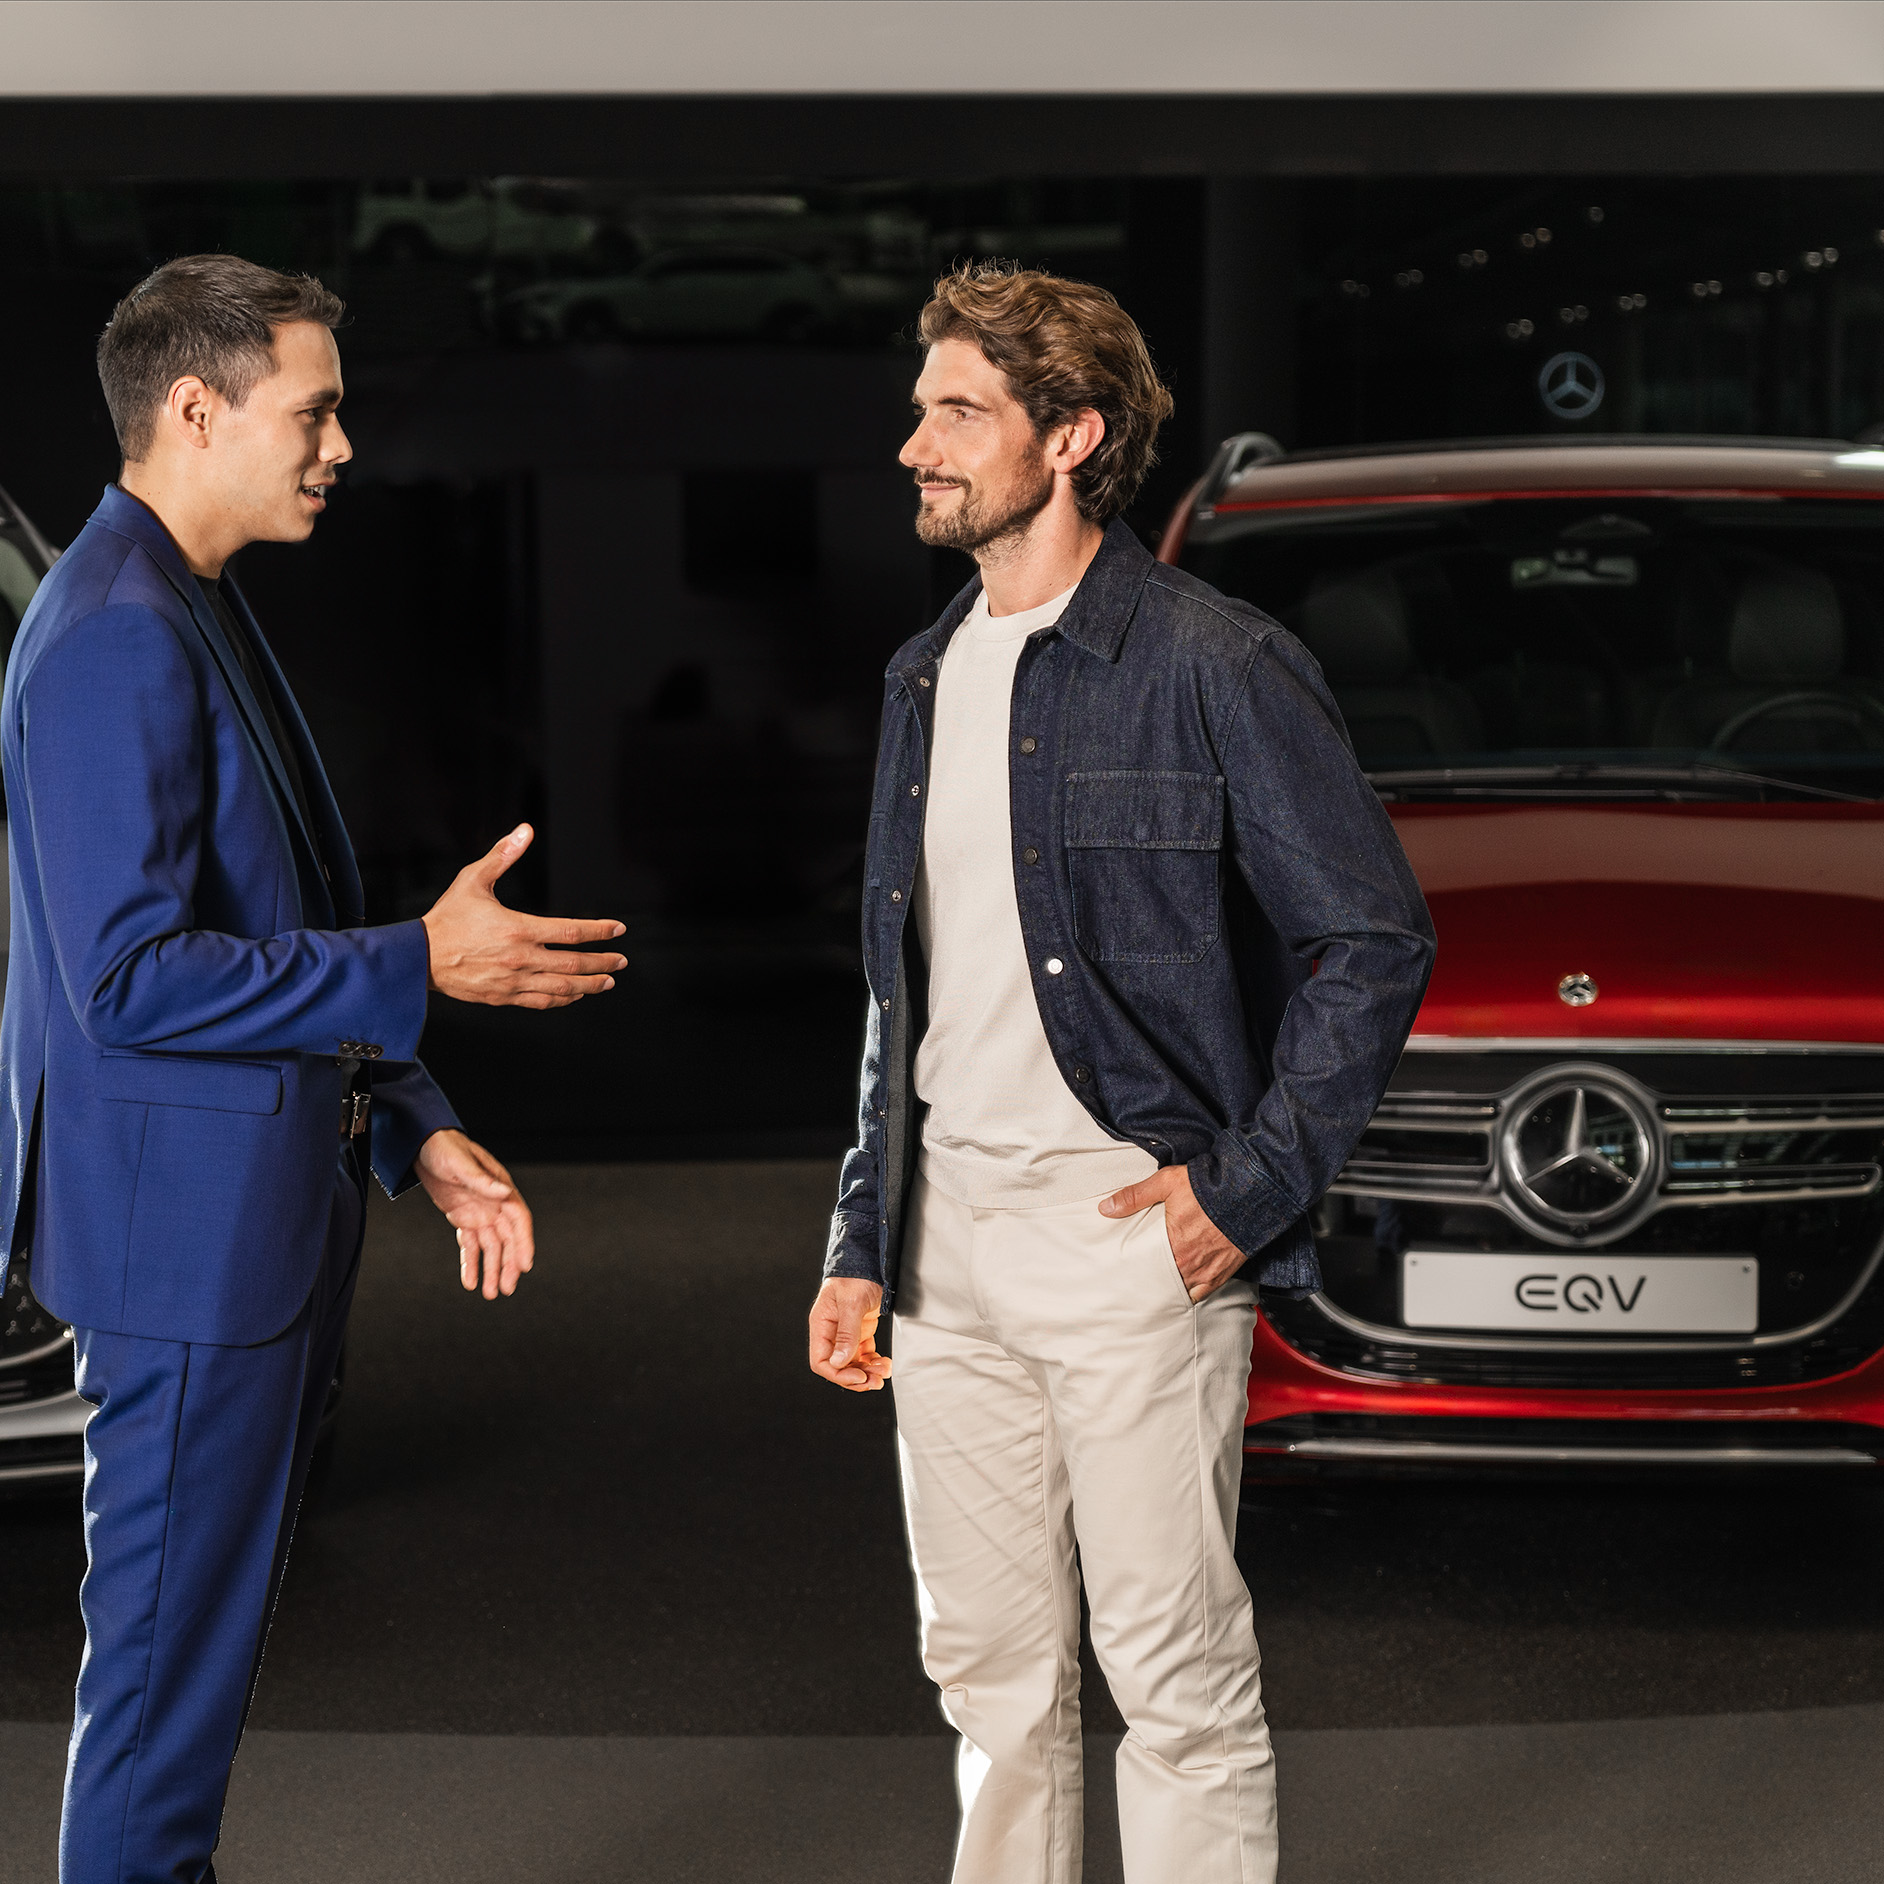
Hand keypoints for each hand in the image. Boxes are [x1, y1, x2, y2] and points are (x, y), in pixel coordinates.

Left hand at [417, 1129, 533, 1299]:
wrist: (422, 1145)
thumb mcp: (461, 1163)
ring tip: (489, 1293)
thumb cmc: (445, 1147)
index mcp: (500, 1188)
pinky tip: (469, 1281)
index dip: (524, 1243)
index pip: (519, 1219)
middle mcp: (495, 1203)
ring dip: (491, 1270)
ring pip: (490, 1247)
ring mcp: (480, 1212)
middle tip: (506, 1289)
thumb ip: (482, 1180)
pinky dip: (470, 1263)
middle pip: (507, 1239)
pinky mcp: (463, 1218)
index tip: (525, 1265)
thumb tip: (506, 1193)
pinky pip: (470, 1245)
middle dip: (508, 1265)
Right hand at [422, 824, 627, 1009]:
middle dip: (602, 962)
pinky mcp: (503, 996)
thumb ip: (502, 855)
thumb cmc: (447, 917)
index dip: (599, 931)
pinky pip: (541, 1002)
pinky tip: (574, 994)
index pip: (571, 931)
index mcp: (518, 929)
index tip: (618, 929)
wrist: (419, 956)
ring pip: (562, 987)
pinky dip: (562, 999)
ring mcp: (513, 981)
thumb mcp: (473, 879)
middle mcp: (520, 958)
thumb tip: (526, 830)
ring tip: (607, 981)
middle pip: (574, 963)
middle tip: (620, 960)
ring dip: (589, 985)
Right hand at [808, 1278, 890, 1391]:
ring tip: (884, 1372)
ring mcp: (846, 1332)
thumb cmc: (856, 1275)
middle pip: (838, 1366)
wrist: (871, 1259)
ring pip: (852, 1362)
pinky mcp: (860, 1330)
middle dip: (856, 1377)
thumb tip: (839, 1362)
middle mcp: (832, 1331)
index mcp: (822, 1324)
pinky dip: (874, 1362)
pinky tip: (885, 1363)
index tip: (859, 1376)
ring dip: (868, 1371)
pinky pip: (864, 1354)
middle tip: (875, 1381)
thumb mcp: (852, 1303)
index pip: (821, 1361)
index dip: (838, 1373)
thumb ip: (847, 1333)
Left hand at [1099, 1164, 1245, 1302]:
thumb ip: (1135, 1196)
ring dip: (1170, 1288)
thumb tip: (1106, 1208)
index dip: (1134, 1271)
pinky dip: (1192, 1294)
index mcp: (1172, 1244)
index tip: (1125, 1273)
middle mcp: (1188, 1263)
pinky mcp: (1223, 1273)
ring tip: (1158, 1288)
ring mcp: (1207, 1271)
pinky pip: (1203, 1293)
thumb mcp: (1167, 1183)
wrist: (1250, 1192)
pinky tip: (1183, 1291)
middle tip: (1137, 1283)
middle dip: (1151, 1282)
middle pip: (1162, 1281)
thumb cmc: (1209, 1187)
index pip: (1145, 1267)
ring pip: (1181, 1290)